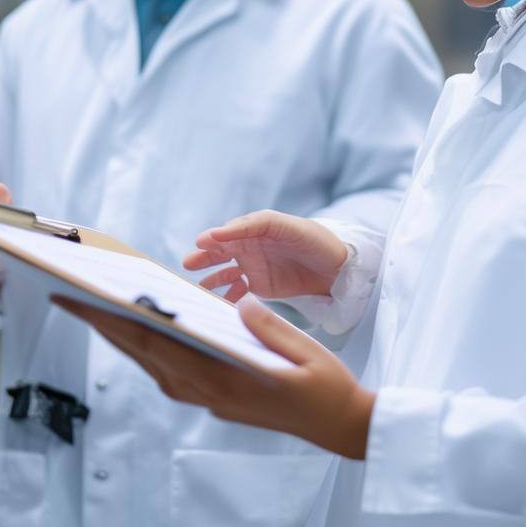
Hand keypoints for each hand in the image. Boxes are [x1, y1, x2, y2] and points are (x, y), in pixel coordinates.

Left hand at [53, 293, 374, 458]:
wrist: (341, 426)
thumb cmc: (327, 387)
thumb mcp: (305, 352)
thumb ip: (269, 327)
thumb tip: (237, 302)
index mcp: (226, 382)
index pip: (161, 347)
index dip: (119, 322)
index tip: (86, 301)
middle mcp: (210, 394)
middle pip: (146, 356)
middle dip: (106, 325)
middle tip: (69, 296)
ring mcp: (211, 399)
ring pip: (153, 366)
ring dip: (124, 338)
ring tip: (96, 309)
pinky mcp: (217, 398)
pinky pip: (171, 372)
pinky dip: (149, 350)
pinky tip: (143, 332)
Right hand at [184, 211, 349, 301]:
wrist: (336, 268)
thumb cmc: (312, 239)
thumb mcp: (285, 226)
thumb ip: (254, 225)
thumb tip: (221, 231)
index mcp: (255, 228)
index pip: (229, 232)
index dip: (216, 236)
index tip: (202, 242)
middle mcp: (250, 246)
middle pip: (221, 251)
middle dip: (204, 258)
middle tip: (189, 264)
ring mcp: (253, 267)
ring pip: (225, 272)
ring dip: (212, 279)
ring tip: (200, 288)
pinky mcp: (259, 286)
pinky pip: (237, 291)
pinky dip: (227, 296)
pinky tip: (220, 302)